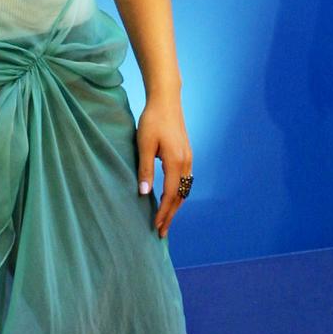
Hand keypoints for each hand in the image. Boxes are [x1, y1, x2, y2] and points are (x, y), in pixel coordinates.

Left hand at [136, 96, 192, 238]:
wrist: (166, 100)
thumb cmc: (152, 120)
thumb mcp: (144, 144)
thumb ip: (145, 169)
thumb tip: (144, 194)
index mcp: (175, 162)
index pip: (170, 195)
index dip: (163, 213)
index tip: (155, 227)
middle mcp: (186, 163)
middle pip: (180, 197)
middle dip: (171, 215)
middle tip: (162, 233)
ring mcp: (188, 158)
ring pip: (184, 190)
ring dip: (175, 206)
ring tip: (165, 219)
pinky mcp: (186, 154)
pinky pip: (184, 181)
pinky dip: (178, 194)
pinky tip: (170, 198)